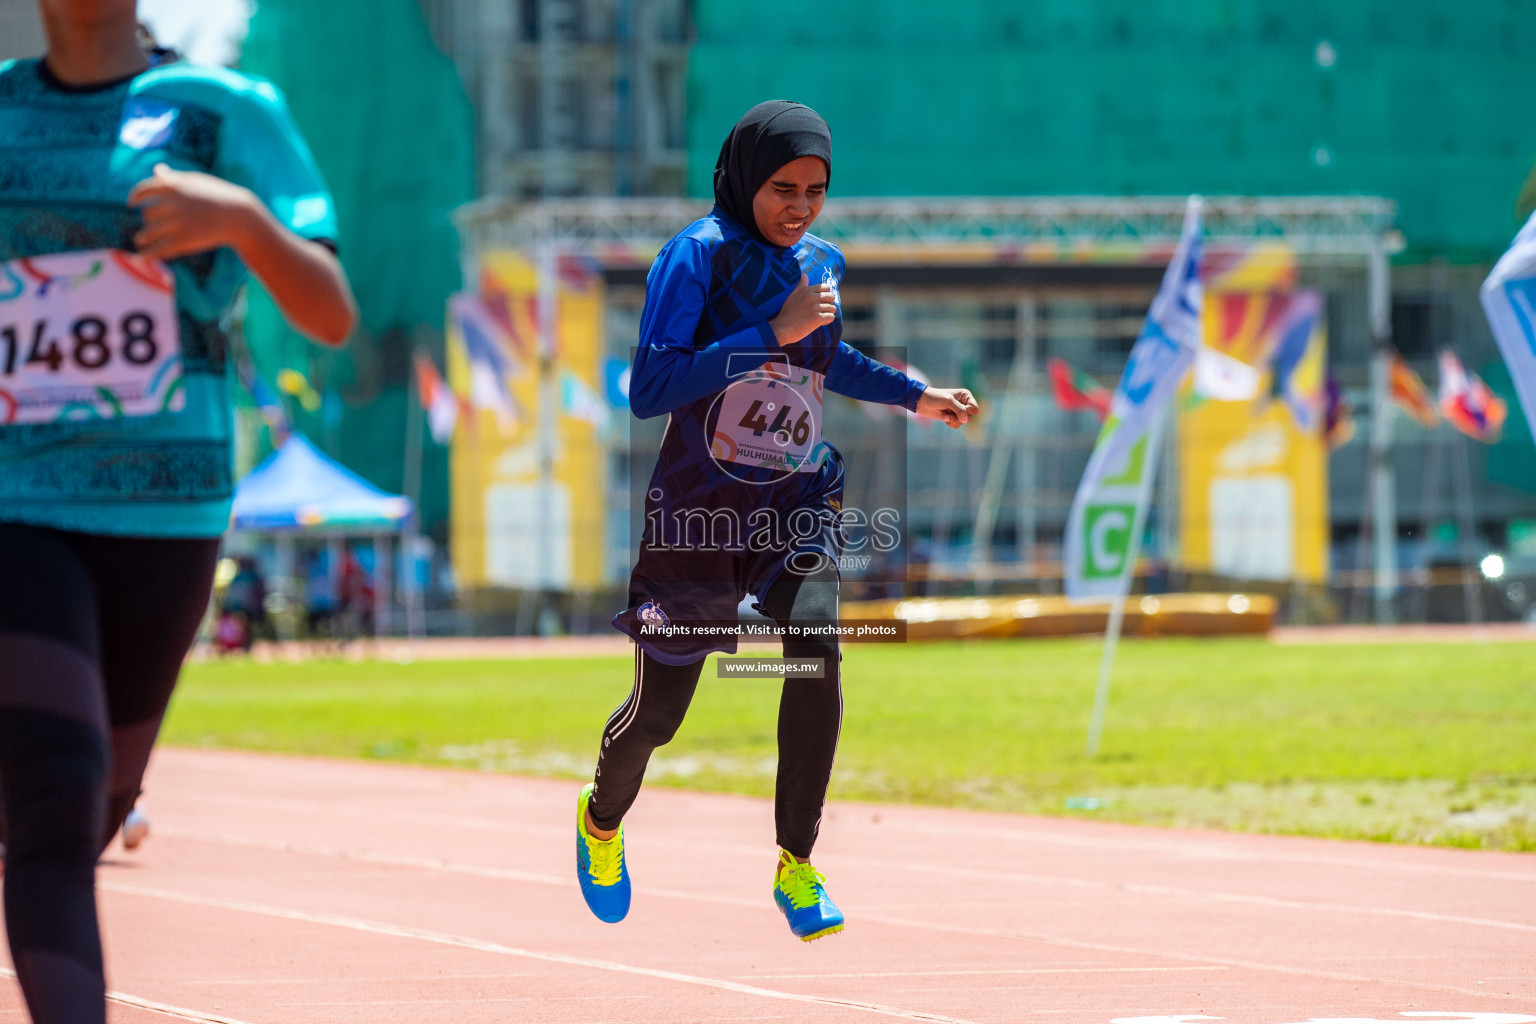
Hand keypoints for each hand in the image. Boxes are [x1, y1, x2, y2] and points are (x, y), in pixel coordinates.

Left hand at [128, 163, 260, 259]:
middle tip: (153, 226)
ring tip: (141, 241)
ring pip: (149, 233)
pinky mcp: (183, 242)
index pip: (144, 191)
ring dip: (143, 238)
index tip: (132, 203)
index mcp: (173, 186)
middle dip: (150, 221)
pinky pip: (158, 250)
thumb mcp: (196, 182)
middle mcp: (171, 204)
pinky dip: (147, 255)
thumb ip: (173, 178)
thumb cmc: (219, 196)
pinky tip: (140, 258)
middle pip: (148, 215)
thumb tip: (157, 170)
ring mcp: (176, 224)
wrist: (239, 217)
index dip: (135, 197)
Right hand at [769, 274, 835, 345]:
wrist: (782, 328)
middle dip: (828, 304)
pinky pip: (831, 317)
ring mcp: (815, 308)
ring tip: (819, 318)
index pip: (826, 287)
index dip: (825, 295)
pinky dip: (827, 321)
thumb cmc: (787, 313)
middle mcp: (812, 297)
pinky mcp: (817, 318)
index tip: (820, 301)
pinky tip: (820, 323)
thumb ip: (801, 286)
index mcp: (806, 290)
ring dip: (828, 314)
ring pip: (832, 308)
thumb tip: (804, 275)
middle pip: (831, 297)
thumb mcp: (792, 296)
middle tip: (821, 311)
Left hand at [915, 387, 979, 427]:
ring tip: (944, 415)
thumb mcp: (948, 401)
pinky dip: (950, 423)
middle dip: (959, 417)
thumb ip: (959, 410)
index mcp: (966, 396)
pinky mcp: (952, 417)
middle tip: (949, 413)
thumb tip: (966, 420)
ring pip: (963, 422)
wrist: (922, 402)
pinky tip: (943, 417)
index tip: (957, 409)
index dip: (967, 411)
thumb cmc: (935, 398)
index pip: (974, 409)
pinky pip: (957, 425)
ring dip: (953, 420)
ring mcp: (958, 411)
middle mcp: (964, 403)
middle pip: (970, 417)